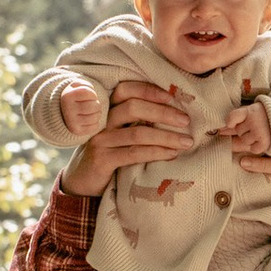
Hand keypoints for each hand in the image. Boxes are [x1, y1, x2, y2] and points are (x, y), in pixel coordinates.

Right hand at [54, 75, 104, 135]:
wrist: (64, 110)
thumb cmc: (77, 96)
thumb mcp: (79, 85)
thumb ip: (86, 84)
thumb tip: (95, 91)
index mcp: (67, 96)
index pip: (90, 93)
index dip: (93, 94)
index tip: (88, 95)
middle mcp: (67, 110)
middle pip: (95, 106)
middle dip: (96, 104)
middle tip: (90, 104)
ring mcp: (71, 122)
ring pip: (96, 117)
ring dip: (96, 113)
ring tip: (89, 112)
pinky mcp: (76, 131)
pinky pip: (94, 127)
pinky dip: (95, 122)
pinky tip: (88, 119)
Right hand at [61, 77, 196, 194]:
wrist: (84, 181)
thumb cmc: (111, 153)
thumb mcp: (122, 133)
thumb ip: (139, 120)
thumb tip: (176, 113)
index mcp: (108, 109)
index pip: (125, 89)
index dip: (148, 90)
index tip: (171, 97)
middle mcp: (102, 122)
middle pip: (133, 108)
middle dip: (163, 113)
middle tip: (186, 121)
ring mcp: (100, 140)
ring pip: (137, 133)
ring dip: (166, 136)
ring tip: (186, 141)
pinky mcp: (102, 160)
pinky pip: (133, 153)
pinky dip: (156, 152)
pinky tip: (172, 154)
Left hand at [225, 98, 270, 159]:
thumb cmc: (268, 118)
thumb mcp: (254, 113)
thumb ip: (238, 120)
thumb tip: (220, 130)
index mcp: (252, 109)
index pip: (233, 116)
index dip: (230, 121)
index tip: (229, 125)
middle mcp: (255, 119)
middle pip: (238, 130)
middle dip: (244, 130)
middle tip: (257, 125)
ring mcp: (260, 131)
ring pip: (245, 140)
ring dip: (251, 139)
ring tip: (262, 132)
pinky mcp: (265, 142)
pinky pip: (253, 149)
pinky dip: (258, 147)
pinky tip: (265, 140)